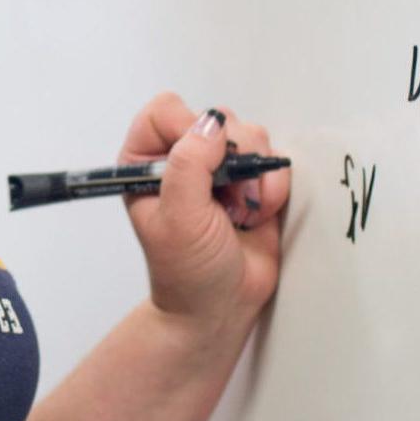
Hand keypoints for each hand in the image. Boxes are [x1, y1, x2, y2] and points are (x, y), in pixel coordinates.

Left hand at [119, 93, 291, 332]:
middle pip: (216, 119)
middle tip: (226, 197)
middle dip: (231, 157)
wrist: (221, 308)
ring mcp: (219, 168)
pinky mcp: (252, 181)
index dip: (191, 128)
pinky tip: (258, 214)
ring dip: (254, 175)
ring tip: (240, 211)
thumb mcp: (179, 217)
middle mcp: (181, 157)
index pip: (166, 112)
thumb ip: (189, 165)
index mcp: (146, 160)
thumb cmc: (187, 270)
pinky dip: (273, 186)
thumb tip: (211, 124)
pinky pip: (273, 160)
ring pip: (249, 135)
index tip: (206, 163)